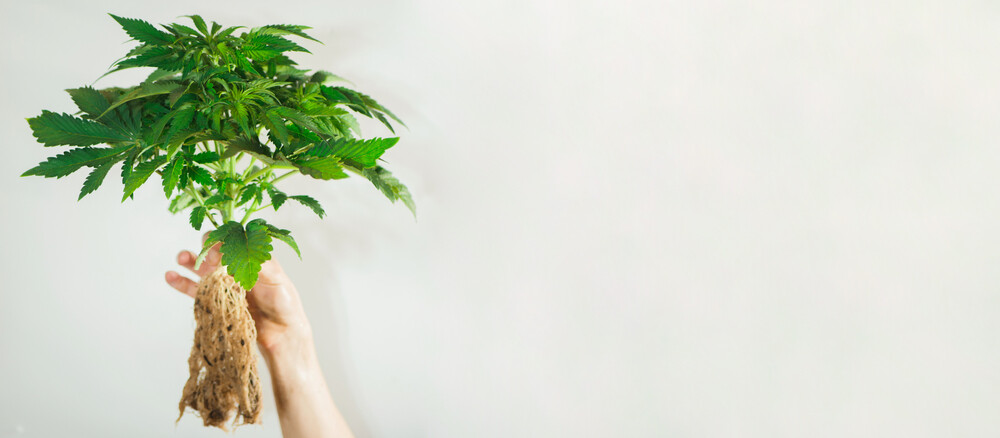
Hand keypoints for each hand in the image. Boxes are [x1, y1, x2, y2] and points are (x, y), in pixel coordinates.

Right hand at [165, 234, 312, 357]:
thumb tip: (239, 247)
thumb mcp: (277, 278)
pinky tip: (170, 276)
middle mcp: (235, 267)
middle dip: (206, 249)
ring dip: (189, 260)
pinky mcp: (215, 301)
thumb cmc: (284, 303)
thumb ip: (258, 263)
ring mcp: (224, 284)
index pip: (231, 241)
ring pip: (201, 267)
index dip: (222, 241)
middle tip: (207, 259)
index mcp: (250, 257)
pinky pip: (195, 290)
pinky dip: (181, 282)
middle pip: (213, 251)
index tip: (218, 251)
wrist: (281, 333)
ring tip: (181, 257)